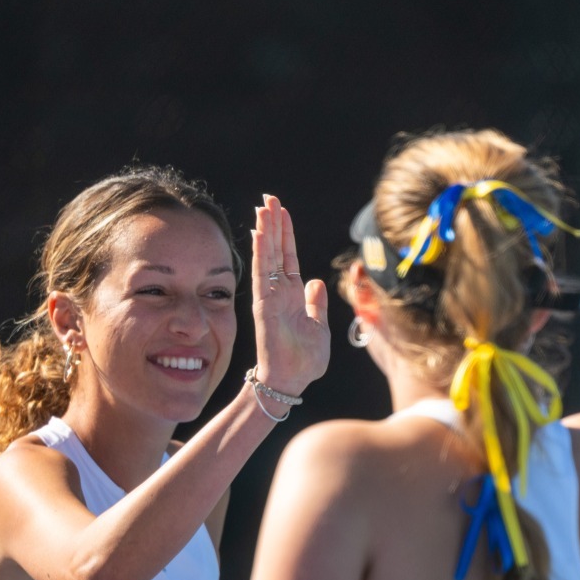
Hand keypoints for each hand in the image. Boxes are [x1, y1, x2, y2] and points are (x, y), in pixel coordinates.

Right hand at [250, 194, 329, 396]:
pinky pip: (262, 272)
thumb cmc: (304, 360)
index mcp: (293, 295)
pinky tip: (260, 231)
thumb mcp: (319, 326)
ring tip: (263, 206)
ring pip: (267, 256)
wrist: (292, 381)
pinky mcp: (263, 303)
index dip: (286, 235)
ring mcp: (269, 296)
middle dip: (273, 224)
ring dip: (265, 231)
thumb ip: (317, 303)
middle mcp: (279, 292)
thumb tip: (316, 282)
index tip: (282, 212)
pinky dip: (261, 251)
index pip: (289, 258)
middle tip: (269, 198)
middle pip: (276, 250)